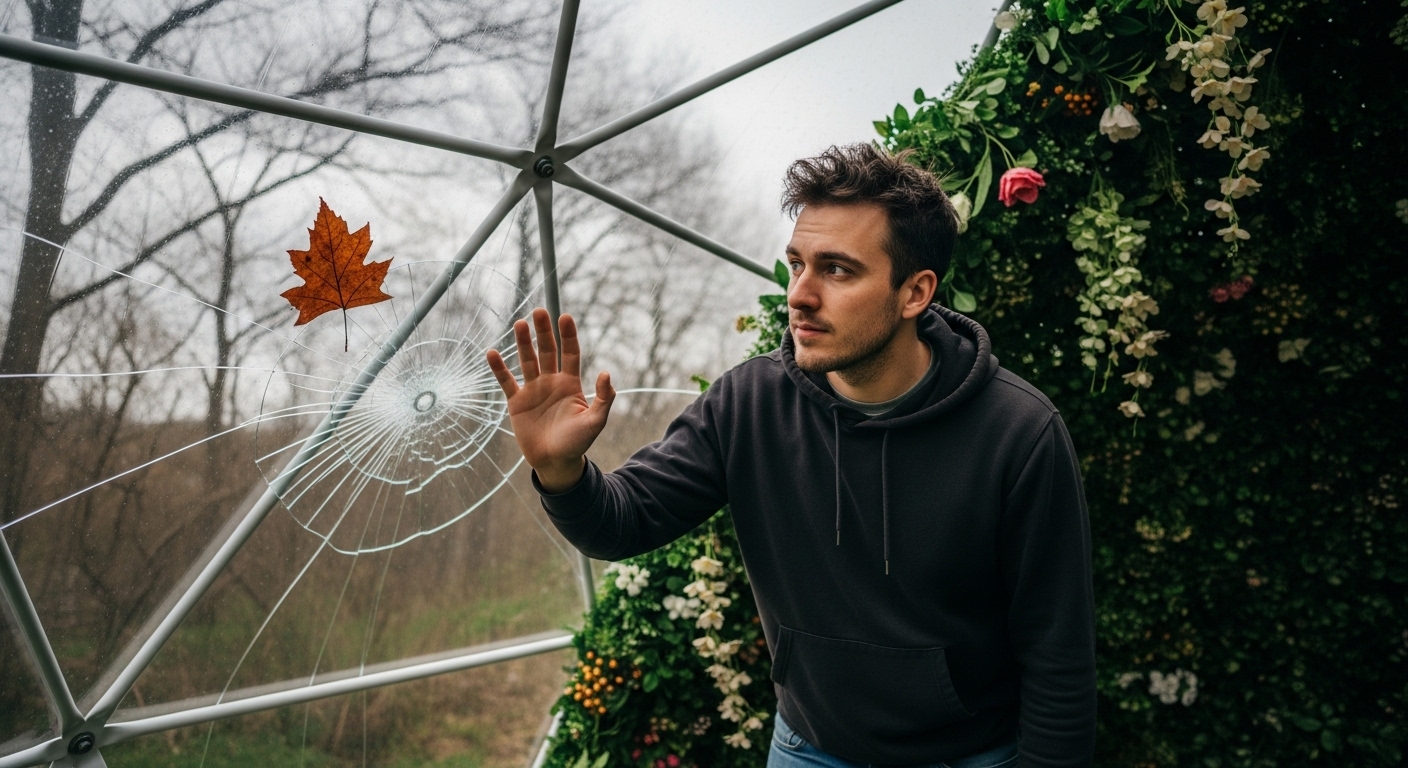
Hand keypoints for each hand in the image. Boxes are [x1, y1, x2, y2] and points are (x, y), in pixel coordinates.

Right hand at [486, 309, 614, 492]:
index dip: (568, 335)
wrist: (555, 462)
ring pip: (527, 361)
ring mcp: (533, 390)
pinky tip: (492, 353)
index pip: (570, 353)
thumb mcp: (595, 422)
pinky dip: (499, 368)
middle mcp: (551, 382)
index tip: (565, 317)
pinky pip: (506, 381)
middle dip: (543, 332)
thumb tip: (606, 373)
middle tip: (539, 311)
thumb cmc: (577, 443)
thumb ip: (603, 398)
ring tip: (519, 324)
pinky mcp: (517, 402)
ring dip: (522, 343)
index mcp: (570, 384)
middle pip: (547, 351)